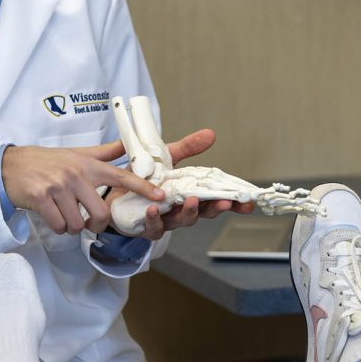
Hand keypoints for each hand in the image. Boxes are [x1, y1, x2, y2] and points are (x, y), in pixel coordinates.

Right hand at [1, 142, 164, 235]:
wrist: (12, 165)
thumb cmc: (49, 161)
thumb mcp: (78, 154)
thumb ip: (105, 153)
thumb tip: (128, 144)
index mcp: (89, 165)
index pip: (122, 175)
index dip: (142, 187)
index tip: (160, 195)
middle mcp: (76, 174)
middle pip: (101, 213)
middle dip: (96, 224)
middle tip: (87, 220)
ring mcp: (58, 186)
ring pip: (78, 224)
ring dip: (72, 226)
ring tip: (64, 212)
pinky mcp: (41, 198)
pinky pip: (59, 226)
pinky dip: (57, 227)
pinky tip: (52, 215)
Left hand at [105, 126, 255, 239]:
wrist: (112, 190)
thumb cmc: (144, 178)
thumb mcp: (167, 159)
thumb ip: (188, 148)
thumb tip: (211, 134)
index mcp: (189, 194)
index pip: (215, 200)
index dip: (233, 203)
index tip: (249, 204)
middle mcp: (179, 210)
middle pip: (203, 213)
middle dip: (215, 208)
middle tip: (225, 202)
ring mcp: (164, 220)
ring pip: (181, 221)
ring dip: (188, 213)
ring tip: (191, 201)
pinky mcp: (144, 226)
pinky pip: (152, 227)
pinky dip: (154, 219)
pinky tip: (154, 208)